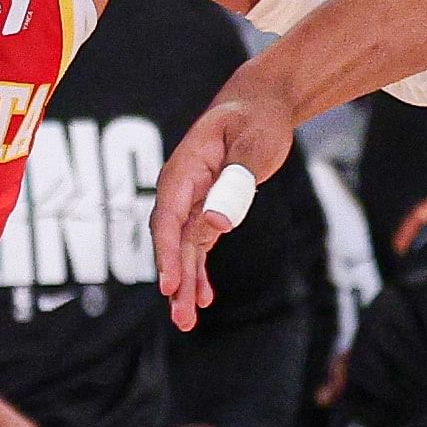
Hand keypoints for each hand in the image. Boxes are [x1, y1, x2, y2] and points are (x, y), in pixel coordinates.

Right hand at [153, 68, 297, 331]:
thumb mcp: (252, 145)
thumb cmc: (256, 118)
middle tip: (182, 320)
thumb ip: (234, 183)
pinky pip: (197, 245)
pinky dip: (199, 270)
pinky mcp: (206, 208)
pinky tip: (204, 297)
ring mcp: (191, 200)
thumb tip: (215, 225)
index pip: (168, 219)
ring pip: (182, 249)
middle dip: (175, 281)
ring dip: (185, 284)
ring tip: (186, 322)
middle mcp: (181, 188)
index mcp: (184, 170)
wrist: (259, 104)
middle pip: (172, 242)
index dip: (166, 255)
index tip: (169, 286)